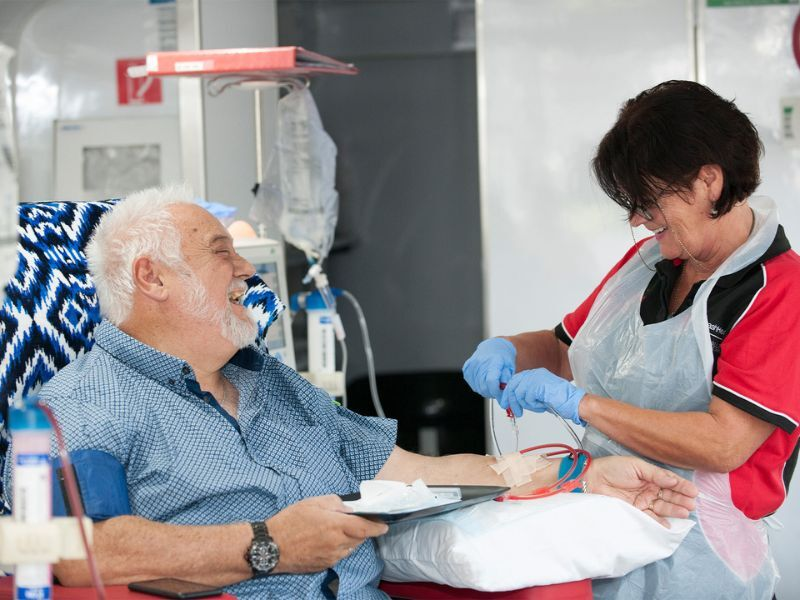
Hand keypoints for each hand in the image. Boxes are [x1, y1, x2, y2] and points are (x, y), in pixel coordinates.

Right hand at [267, 495, 387, 572]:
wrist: (271, 547)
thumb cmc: (290, 521)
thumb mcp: (313, 503)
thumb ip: (335, 503)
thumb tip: (349, 507)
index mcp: (336, 526)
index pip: (366, 528)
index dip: (378, 526)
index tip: (384, 524)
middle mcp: (337, 544)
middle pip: (360, 538)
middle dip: (361, 530)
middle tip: (354, 520)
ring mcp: (331, 557)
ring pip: (349, 548)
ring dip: (349, 539)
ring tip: (334, 529)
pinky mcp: (324, 565)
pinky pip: (338, 555)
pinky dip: (338, 547)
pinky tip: (325, 540)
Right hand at [462, 337, 516, 398]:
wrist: (493, 347)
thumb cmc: (504, 358)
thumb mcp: (511, 369)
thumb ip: (507, 383)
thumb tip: (503, 399)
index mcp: (493, 361)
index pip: (491, 381)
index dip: (497, 391)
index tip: (502, 393)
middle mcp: (480, 362)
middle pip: (484, 387)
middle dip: (493, 392)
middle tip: (499, 388)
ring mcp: (471, 366)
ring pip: (479, 389)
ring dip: (487, 390)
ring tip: (493, 383)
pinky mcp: (466, 370)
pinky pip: (474, 386)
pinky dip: (480, 386)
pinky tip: (485, 380)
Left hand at [500, 368, 585, 423]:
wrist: (574, 403)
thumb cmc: (561, 401)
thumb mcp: (540, 397)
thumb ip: (527, 395)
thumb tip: (515, 401)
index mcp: (535, 374)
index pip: (515, 381)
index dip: (509, 393)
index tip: (506, 403)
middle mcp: (535, 374)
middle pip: (513, 385)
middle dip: (511, 400)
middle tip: (515, 411)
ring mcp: (537, 378)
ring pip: (518, 392)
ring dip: (526, 404)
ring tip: (537, 408)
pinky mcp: (539, 385)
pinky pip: (527, 397)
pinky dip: (533, 405)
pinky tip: (542, 406)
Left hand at [586, 456, 697, 526]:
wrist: (592, 479)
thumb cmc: (613, 468)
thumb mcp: (636, 466)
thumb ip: (655, 474)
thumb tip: (673, 480)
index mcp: (650, 476)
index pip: (670, 481)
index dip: (682, 486)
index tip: (694, 492)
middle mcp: (649, 489)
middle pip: (669, 495)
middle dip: (681, 500)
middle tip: (692, 504)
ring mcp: (643, 501)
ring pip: (662, 507)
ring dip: (674, 510)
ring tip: (685, 512)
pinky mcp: (635, 511)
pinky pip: (650, 518)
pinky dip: (659, 521)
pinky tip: (669, 523)